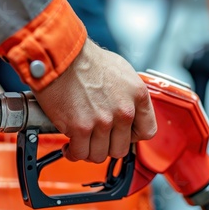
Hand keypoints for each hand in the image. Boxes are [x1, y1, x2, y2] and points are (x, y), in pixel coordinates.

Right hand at [33, 39, 156, 162]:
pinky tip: (69, 145)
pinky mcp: (80, 128)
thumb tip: (127, 109)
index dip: (131, 136)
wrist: (61, 55)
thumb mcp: (121, 71)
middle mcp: (124, 110)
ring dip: (89, 151)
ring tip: (80, 142)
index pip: (147, 131)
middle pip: (121, 148)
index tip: (120, 134)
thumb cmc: (85, 59)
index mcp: (138, 95)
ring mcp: (103, 121)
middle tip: (95, 138)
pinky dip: (73, 152)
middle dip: (106, 145)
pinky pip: (80, 153)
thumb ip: (128, 95)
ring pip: (99, 155)